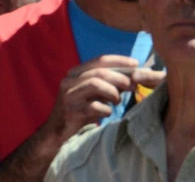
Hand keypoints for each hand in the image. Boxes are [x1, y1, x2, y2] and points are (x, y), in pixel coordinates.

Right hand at [43, 55, 163, 141]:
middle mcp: (69, 81)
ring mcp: (68, 95)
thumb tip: (133, 76)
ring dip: (112, 92)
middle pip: (98, 72)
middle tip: (132, 86)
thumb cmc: (81, 111)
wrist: (58, 134)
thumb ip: (109, 84)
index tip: (136, 64)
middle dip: (119, 77)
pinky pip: (93, 106)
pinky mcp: (70, 111)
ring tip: (118, 101)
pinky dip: (105, 109)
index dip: (119, 60)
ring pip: (94, 84)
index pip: (100, 60)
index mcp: (75, 72)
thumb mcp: (94, 94)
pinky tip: (108, 113)